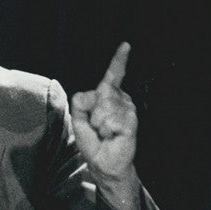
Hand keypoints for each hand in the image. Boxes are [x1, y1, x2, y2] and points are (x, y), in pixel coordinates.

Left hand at [70, 42, 137, 183]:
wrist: (104, 164)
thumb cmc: (93, 143)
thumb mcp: (79, 121)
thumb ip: (80, 103)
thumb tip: (94, 93)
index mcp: (108, 97)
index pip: (113, 75)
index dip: (119, 60)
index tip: (126, 45)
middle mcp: (120, 99)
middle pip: (101, 92)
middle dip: (92, 113)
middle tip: (98, 127)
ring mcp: (128, 109)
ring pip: (104, 107)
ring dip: (99, 124)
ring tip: (106, 132)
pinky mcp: (131, 120)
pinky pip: (111, 118)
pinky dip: (107, 130)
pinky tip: (112, 135)